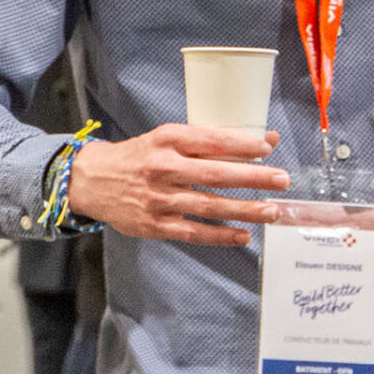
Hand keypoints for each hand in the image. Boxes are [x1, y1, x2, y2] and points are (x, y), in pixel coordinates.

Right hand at [68, 123, 287, 246]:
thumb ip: (209, 140)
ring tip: (271, 210)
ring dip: (244, 209)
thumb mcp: (167, 138)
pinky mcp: (155, 225)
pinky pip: (193, 232)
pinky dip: (220, 236)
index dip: (242, 144)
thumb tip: (262, 141)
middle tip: (282, 179)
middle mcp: (163, 168)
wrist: (92, 180)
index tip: (269, 147)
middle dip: (253, 177)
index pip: (211, 140)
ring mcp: (159, 199)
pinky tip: (243, 235)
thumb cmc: (139, 156)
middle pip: (215, 174)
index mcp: (167, 140)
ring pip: (209, 205)